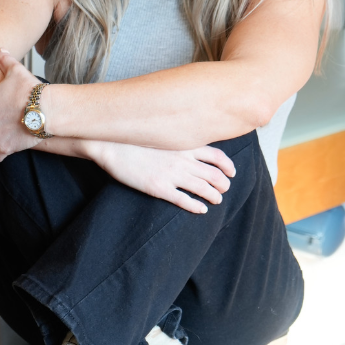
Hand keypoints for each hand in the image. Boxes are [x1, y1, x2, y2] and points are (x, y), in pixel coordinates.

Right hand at [93, 142, 234, 212]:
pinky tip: (201, 210)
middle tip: (224, 190)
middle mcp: (182, 160)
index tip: (231, 173)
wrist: (112, 146)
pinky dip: (197, 206)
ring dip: (214, 196)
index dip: (227, 166)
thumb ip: (178, 141)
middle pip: (214, 174)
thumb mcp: (162, 135)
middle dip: (223, 184)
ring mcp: (172, 175)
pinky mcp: (159, 188)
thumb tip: (190, 146)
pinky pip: (184, 200)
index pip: (216, 156)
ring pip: (203, 188)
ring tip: (216, 200)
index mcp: (184, 145)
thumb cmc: (134, 139)